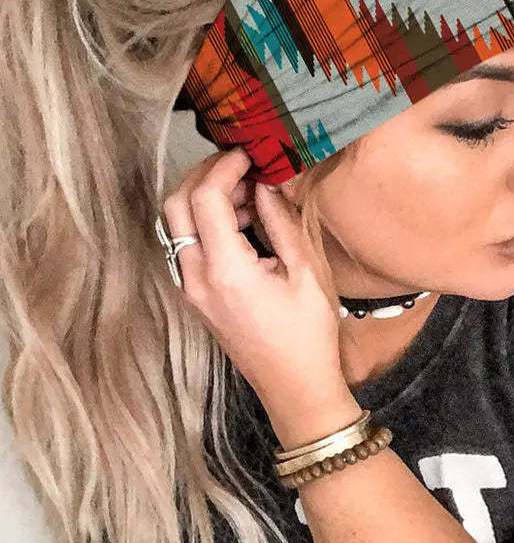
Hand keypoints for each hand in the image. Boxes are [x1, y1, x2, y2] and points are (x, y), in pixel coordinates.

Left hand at [161, 146, 346, 414]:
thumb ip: (281, 220)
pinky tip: (242, 219)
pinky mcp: (195, 295)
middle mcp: (197, 278)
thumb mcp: (305, 271)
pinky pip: (187, 244)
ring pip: (176, 223)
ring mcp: (190, 289)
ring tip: (249, 191)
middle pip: (176, 203)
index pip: (205, 197)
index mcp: (226, 270)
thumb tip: (265, 182)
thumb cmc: (308, 335)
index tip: (251, 152)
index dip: (225, 165)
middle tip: (242, 164)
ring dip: (203, 196)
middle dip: (205, 173)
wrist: (295, 389)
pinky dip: (205, 221)